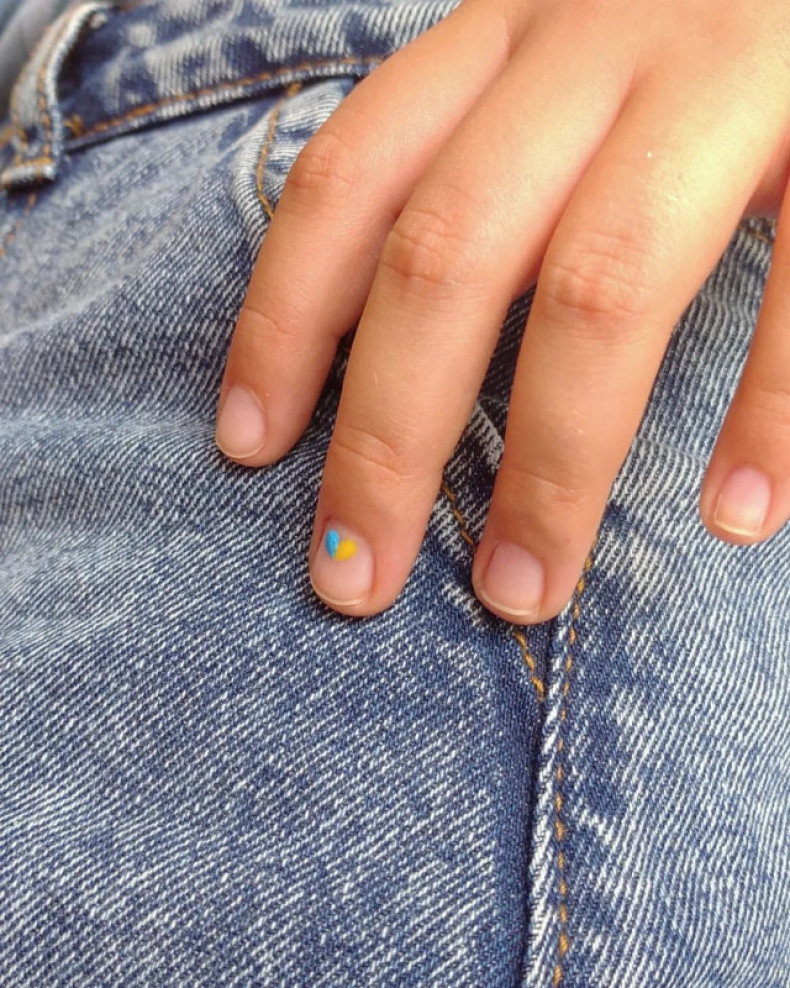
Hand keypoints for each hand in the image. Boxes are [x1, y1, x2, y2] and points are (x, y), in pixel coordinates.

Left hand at [214, 0, 789, 622]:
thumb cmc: (676, 36)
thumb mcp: (555, 77)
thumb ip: (483, 174)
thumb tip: (398, 345)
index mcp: (503, 38)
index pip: (347, 180)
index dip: (280, 322)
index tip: (248, 450)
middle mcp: (591, 47)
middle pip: (447, 256)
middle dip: (389, 439)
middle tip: (359, 581)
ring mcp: (719, 82)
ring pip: (599, 289)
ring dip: (552, 464)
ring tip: (523, 592)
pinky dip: (770, 412)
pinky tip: (734, 517)